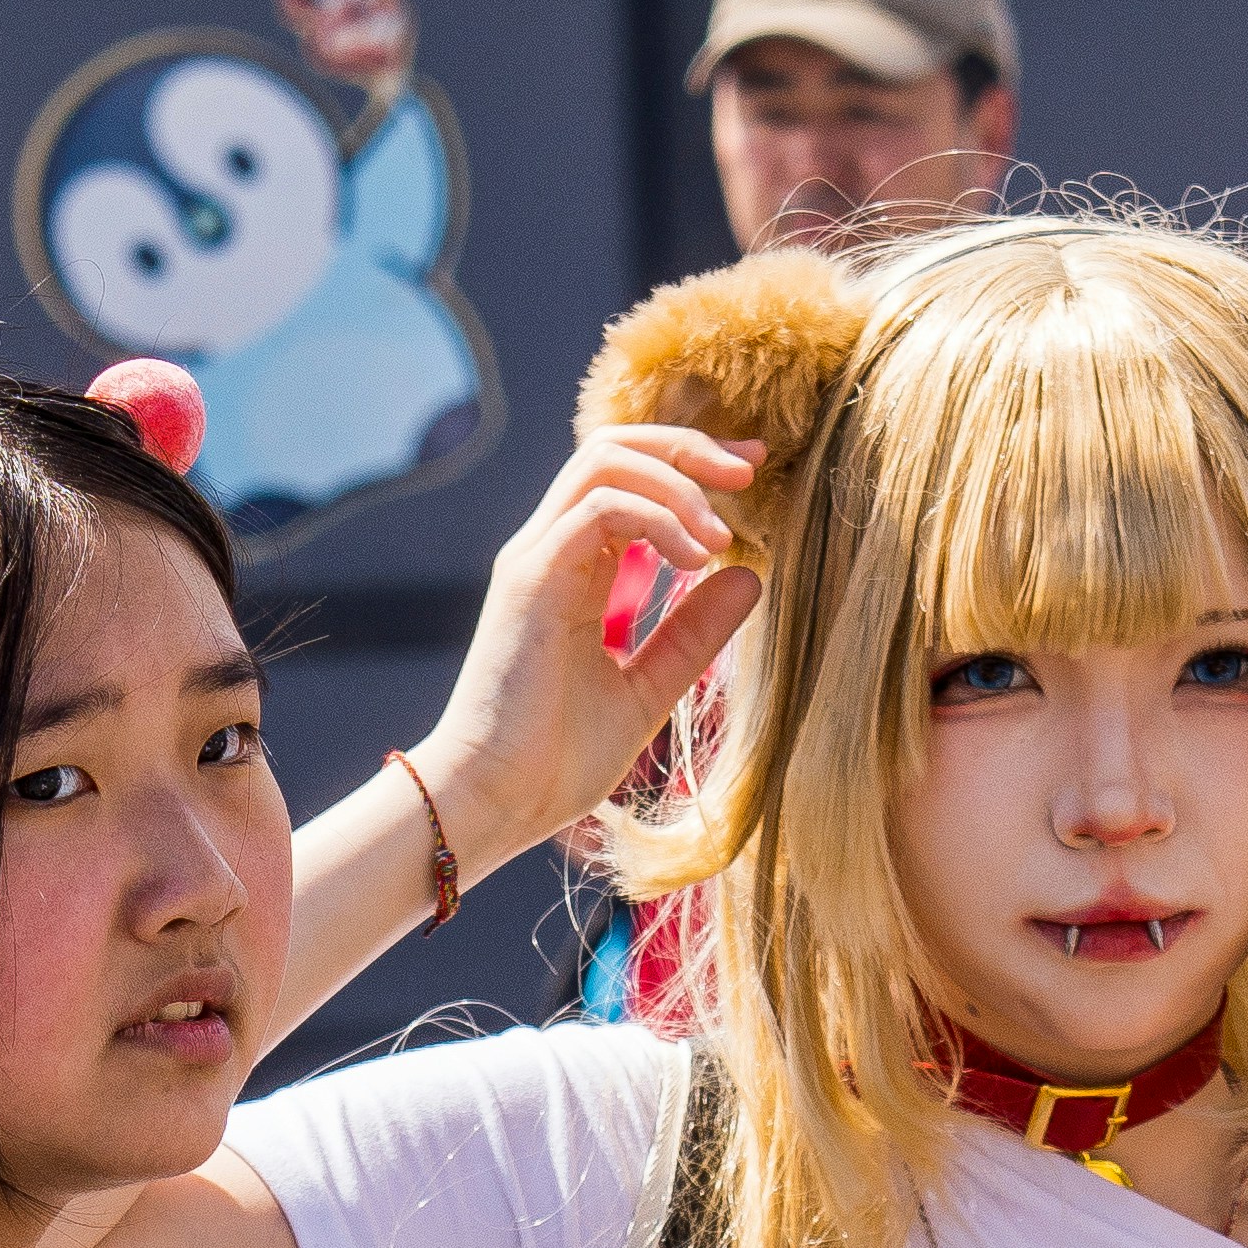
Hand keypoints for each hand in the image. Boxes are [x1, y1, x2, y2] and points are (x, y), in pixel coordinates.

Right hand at [408, 426, 766, 874]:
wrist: (496, 801)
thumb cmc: (556, 759)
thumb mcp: (647, 688)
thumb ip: (693, 633)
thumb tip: (751, 575)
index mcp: (574, 568)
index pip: (627, 477)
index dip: (690, 463)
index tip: (751, 473)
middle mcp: (550, 548)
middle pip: (614, 446)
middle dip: (688, 447)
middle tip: (751, 470)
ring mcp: (536, 557)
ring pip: (604, 461)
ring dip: (676, 482)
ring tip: (721, 536)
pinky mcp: (531, 577)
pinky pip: (598, 509)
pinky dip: (656, 518)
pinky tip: (694, 560)